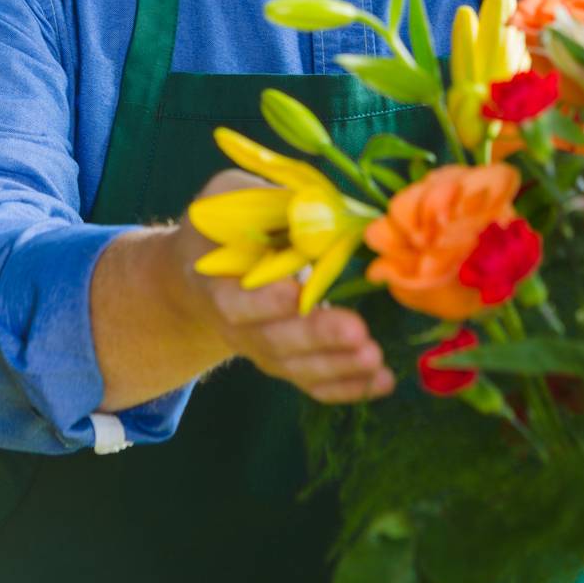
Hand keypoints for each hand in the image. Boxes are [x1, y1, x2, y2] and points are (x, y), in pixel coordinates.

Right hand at [172, 168, 394, 404]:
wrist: (201, 273)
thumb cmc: (222, 226)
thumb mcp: (229, 196)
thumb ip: (266, 200)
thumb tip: (317, 206)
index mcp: (216, 282)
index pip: (235, 302)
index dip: (264, 302)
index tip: (295, 294)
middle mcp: (238, 326)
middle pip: (275, 340)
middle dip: (317, 337)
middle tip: (357, 332)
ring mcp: (263, 348)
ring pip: (299, 366)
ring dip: (339, 366)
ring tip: (375, 358)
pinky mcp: (289, 360)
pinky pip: (316, 381)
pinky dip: (349, 386)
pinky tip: (382, 381)